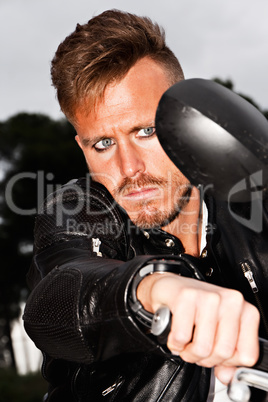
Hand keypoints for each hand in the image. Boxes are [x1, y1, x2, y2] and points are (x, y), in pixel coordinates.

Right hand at [137, 273, 259, 383]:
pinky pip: (181, 337)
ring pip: (203, 347)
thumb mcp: (219, 332)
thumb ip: (228, 358)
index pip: (247, 356)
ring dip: (188, 353)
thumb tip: (226, 376)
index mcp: (246, 311)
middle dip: (204, 359)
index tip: (215, 355)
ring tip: (185, 343)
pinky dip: (175, 342)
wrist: (171, 288)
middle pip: (223, 352)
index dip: (227, 363)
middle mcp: (231, 301)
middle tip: (195, 350)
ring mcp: (210, 297)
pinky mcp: (187, 296)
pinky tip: (175, 333)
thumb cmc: (196, 308)